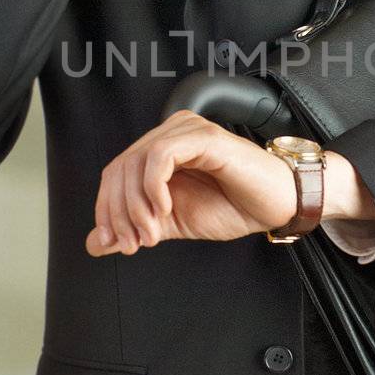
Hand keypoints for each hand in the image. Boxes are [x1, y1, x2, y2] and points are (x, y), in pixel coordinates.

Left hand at [85, 109, 298, 256]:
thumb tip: (95, 243)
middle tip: (132, 243)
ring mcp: (186, 131)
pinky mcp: (203, 137)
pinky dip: (153, 186)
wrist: (278, 205)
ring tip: (151, 233)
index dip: (107, 210)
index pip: (114, 173)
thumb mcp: (174, 223)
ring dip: (135, 204)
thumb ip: (136, 228)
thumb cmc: (235, 205)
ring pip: (136, 161)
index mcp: (160, 151)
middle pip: (119, 167)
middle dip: (118, 212)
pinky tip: (165, 209)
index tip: (114, 242)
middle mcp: (170, 133)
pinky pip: (161, 155)